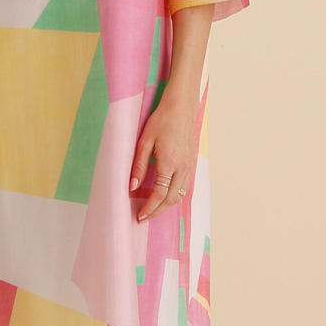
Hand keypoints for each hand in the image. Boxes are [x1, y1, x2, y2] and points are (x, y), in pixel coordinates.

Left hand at [129, 100, 194, 221]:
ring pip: (180, 195)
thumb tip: (132, 187)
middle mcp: (183, 167)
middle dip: (157, 211)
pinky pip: (185, 187)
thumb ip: (139, 166)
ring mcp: (190, 166)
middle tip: (144, 217)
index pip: (159, 194)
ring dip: (166, 206)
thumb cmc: (161, 121)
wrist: (181, 108)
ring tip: (153, 210)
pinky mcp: (193, 163)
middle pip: (171, 199)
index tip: (140, 215)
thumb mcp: (144, 142)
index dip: (149, 208)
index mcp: (170, 162)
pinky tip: (164, 197)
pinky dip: (174, 196)